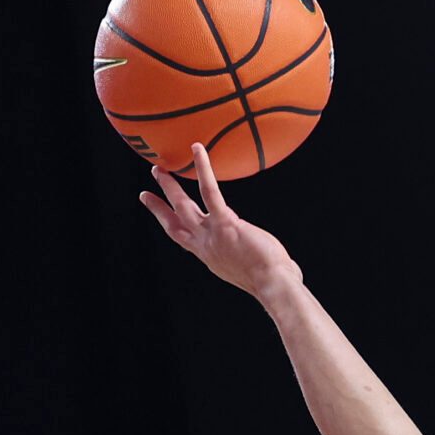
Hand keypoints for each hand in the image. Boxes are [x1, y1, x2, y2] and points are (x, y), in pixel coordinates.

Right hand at [141, 144, 298, 298]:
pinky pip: (209, 191)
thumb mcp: (261, 271)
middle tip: (146, 192)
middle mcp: (205, 246)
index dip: (172, 227)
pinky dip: (202, 169)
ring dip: (169, 187)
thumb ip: (264, 261)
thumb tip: (288, 266)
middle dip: (159, 208)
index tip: (162, 219)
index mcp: (211, 256)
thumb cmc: (275, 282)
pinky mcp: (225, 223)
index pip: (185, 240)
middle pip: (175, 224)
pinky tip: (197, 149)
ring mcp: (212, 235)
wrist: (273, 285)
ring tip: (158, 168)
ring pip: (182, 206)